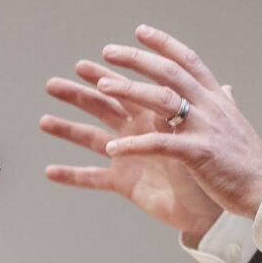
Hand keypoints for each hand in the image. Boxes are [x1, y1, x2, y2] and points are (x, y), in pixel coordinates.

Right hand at [41, 59, 222, 241]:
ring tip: (44, 120)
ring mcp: (127, 156)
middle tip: (53, 84)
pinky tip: (50, 170)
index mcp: (156, 114)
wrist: (217, 203)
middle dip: (78, 95)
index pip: (129, 88)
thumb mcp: (206, 132)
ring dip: (67, 130)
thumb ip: (195, 110)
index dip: (111, 74)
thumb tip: (206, 85)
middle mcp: (137, 131)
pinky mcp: (124, 182)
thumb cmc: (215, 166)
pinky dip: (72, 175)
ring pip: (91, 138)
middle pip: (102, 107)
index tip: (94, 59)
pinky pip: (93, 178)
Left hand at [97, 25, 261, 218]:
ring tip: (101, 86)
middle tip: (108, 51)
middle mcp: (210, 106)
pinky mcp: (198, 153)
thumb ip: (226, 103)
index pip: (188, 61)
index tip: (140, 31)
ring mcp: (204, 128)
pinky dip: (134, 145)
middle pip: (169, 72)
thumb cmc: (249, 161)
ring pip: (162, 99)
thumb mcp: (237, 124)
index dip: (163, 44)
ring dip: (129, 90)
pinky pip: (159, 143)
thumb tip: (226, 88)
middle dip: (136, 59)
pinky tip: (112, 149)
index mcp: (216, 99)